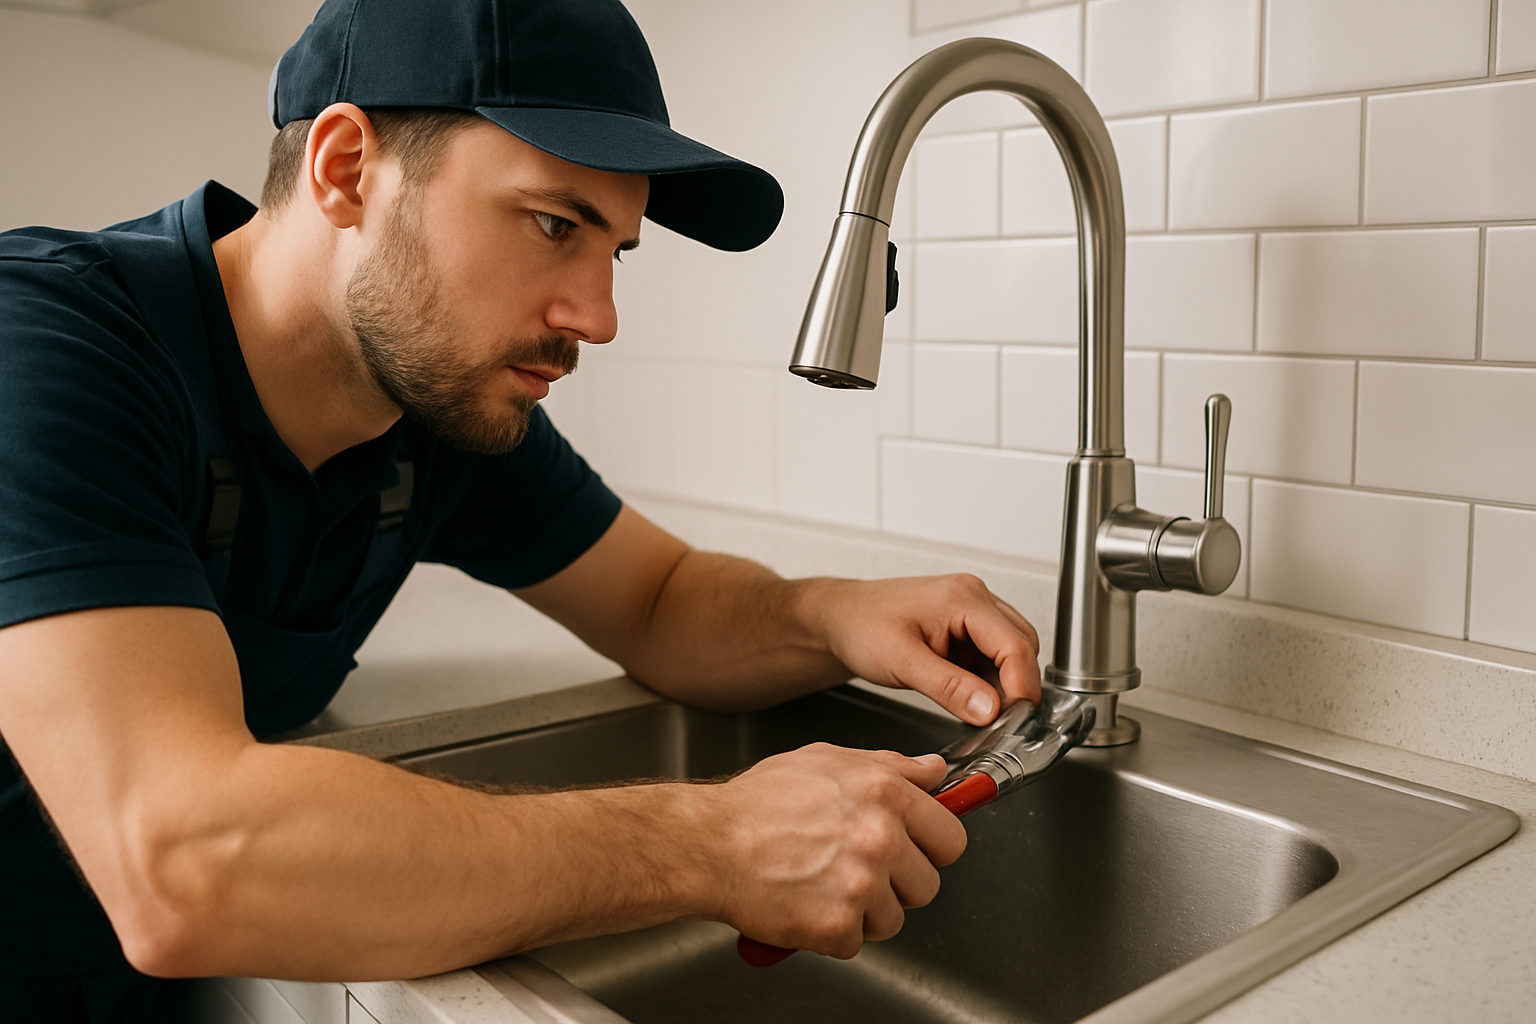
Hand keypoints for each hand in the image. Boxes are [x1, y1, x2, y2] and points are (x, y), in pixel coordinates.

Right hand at [706, 744, 964, 958]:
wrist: (707, 844)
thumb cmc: (757, 804)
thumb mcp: (827, 760)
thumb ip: (890, 765)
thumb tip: (932, 771)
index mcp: (885, 793)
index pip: (951, 837)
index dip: (931, 846)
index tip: (917, 849)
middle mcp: (880, 838)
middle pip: (928, 885)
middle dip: (898, 883)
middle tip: (859, 869)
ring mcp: (861, 885)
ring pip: (895, 918)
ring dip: (865, 911)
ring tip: (827, 884)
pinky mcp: (838, 926)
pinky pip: (857, 942)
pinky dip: (833, 933)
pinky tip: (810, 903)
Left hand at [808, 574, 1041, 724]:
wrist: (840, 619)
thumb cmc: (861, 626)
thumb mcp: (901, 662)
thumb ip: (949, 687)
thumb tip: (989, 709)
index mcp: (963, 598)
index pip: (1016, 644)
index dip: (1022, 687)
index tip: (1016, 720)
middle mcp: (974, 599)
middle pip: (1023, 647)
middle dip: (1016, 688)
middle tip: (1000, 723)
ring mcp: (972, 612)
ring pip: (1012, 654)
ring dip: (1003, 685)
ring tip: (978, 712)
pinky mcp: (967, 629)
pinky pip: (993, 658)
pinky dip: (989, 682)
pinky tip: (969, 699)